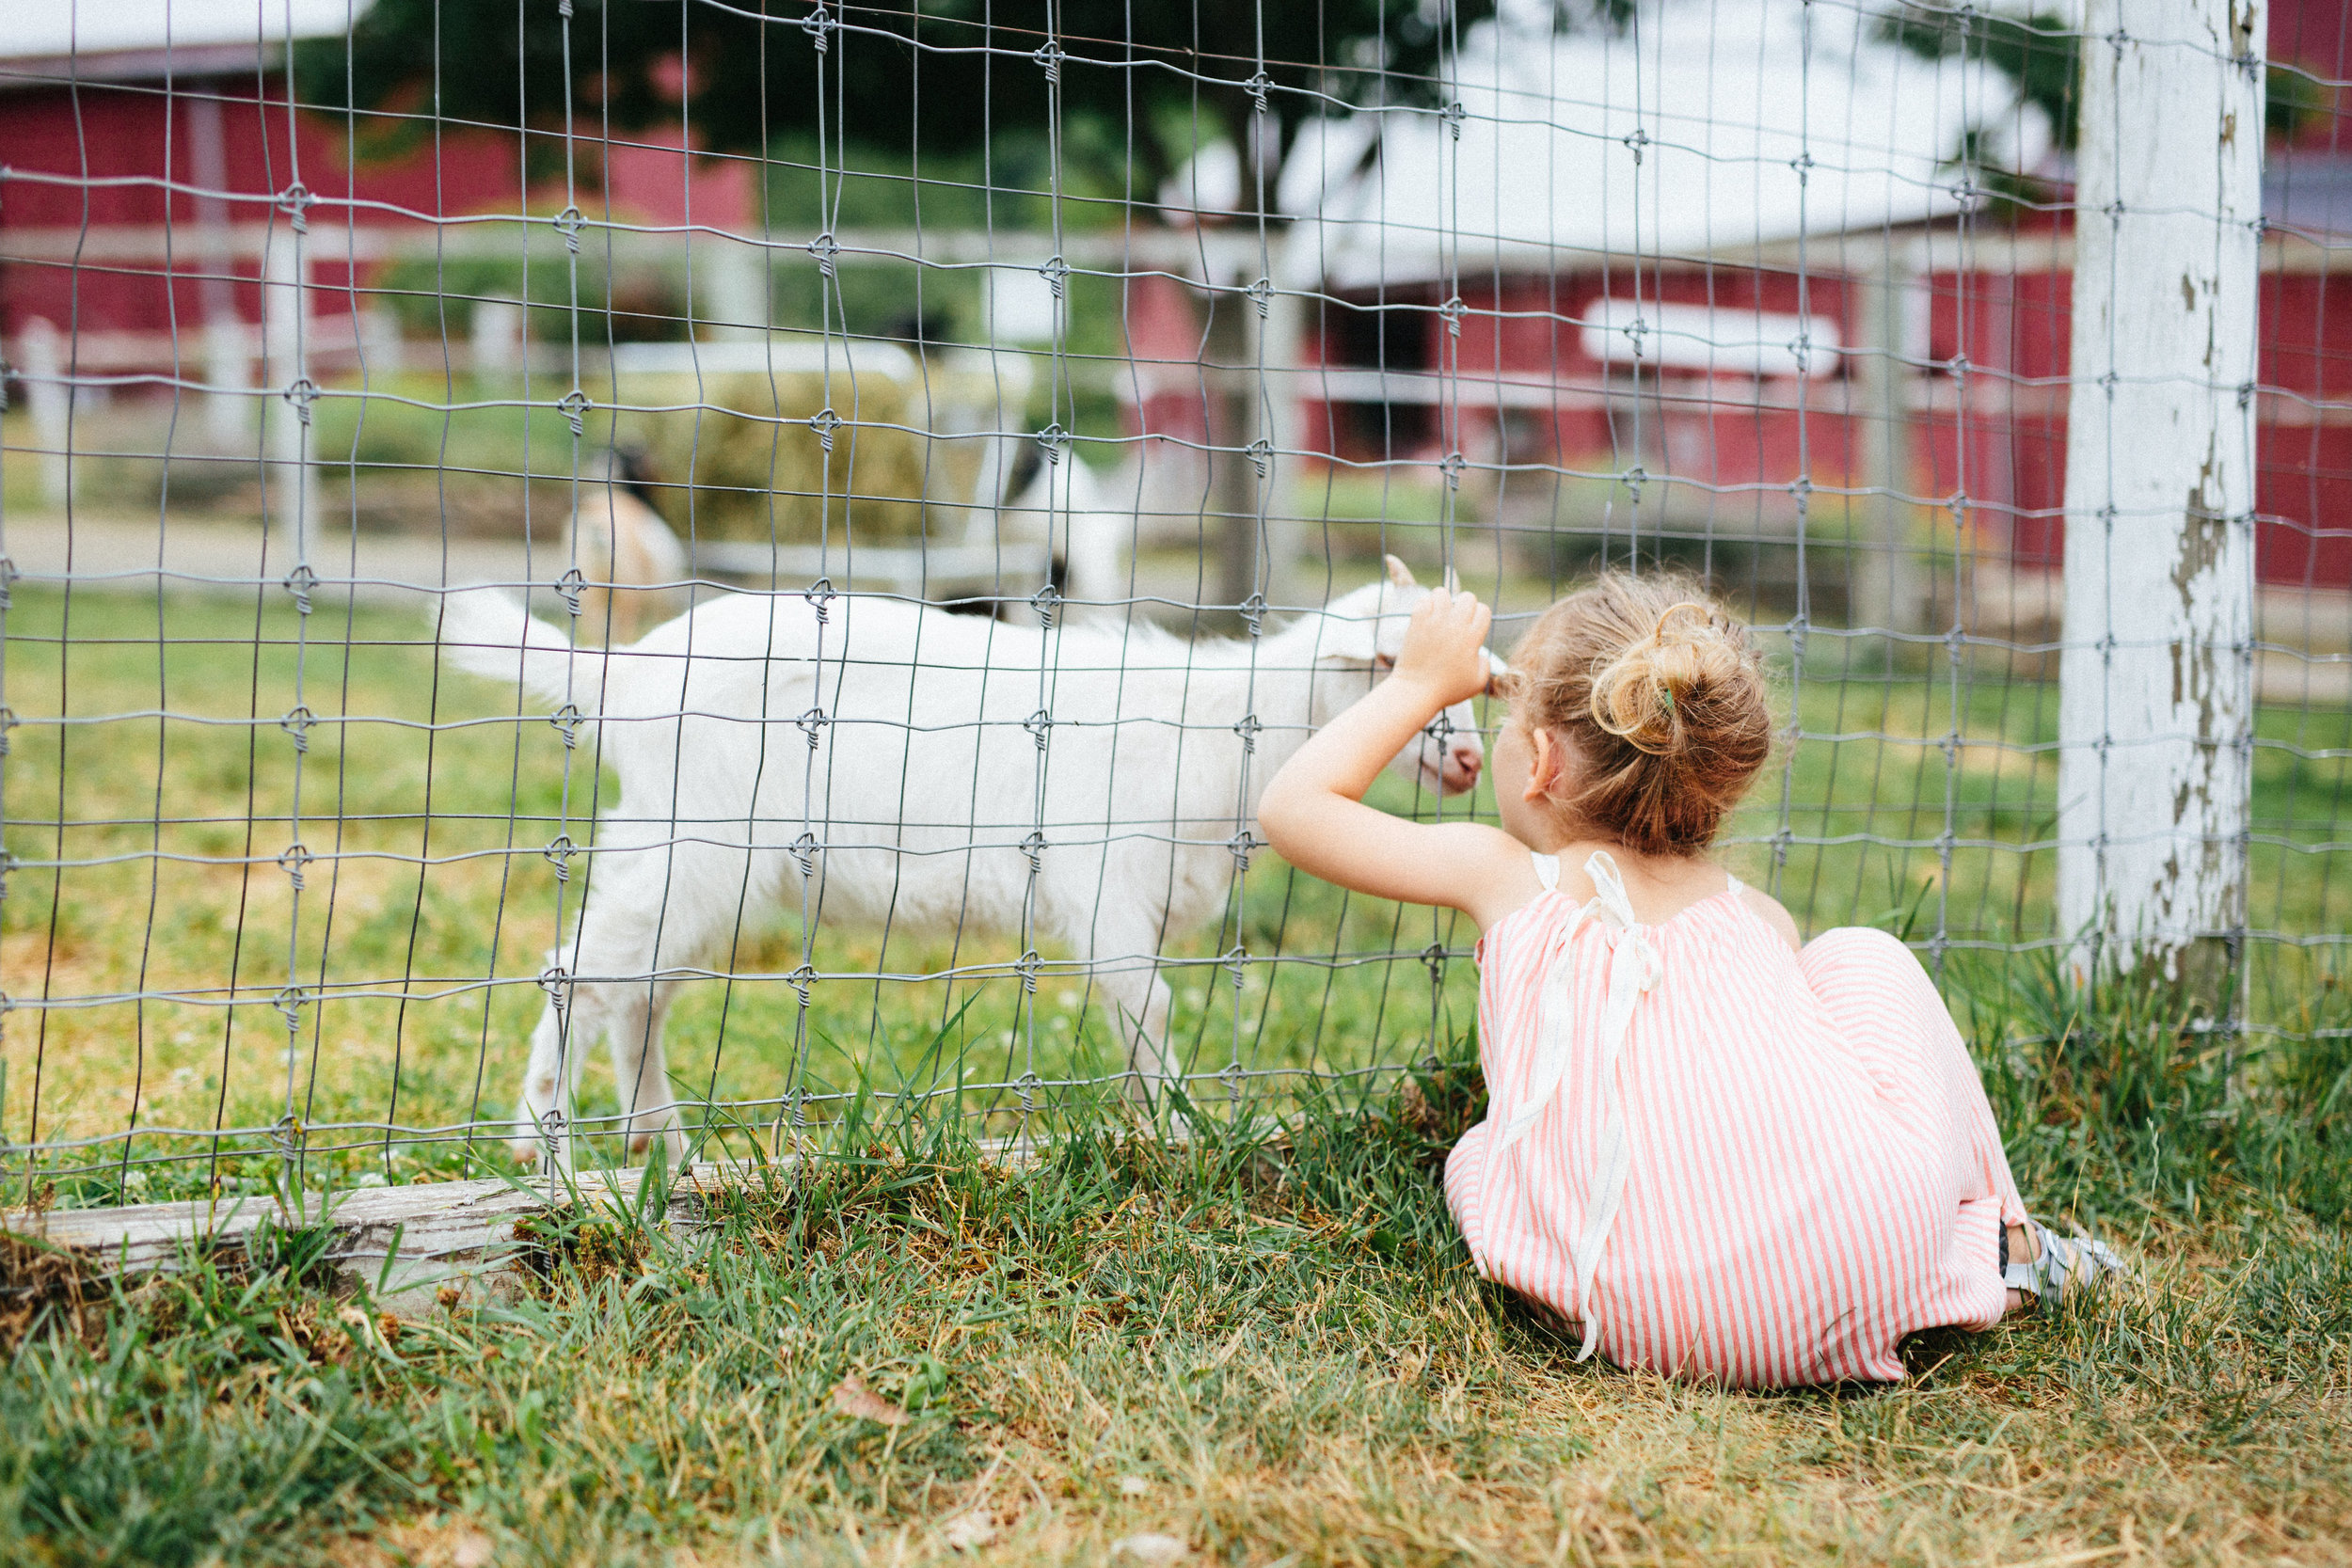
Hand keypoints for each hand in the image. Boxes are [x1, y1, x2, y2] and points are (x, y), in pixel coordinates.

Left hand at [1390, 587, 1492, 707]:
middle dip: (1464, 605)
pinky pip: (1423, 600)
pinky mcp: (1417, 622)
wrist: (1416, 691)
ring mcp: (1435, 622)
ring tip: (1438, 616)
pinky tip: (1425, 618)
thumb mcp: (1477, 683)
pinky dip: (1425, 605)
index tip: (1470, 628)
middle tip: (1455, 620)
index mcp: (1472, 638)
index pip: (1483, 610)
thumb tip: (1479, 652)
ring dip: (1443, 602)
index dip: (1479, 617)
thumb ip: (1485, 664)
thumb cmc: (1447, 690)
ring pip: (1443, 592)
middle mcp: (1455, 626)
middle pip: (1467, 597)